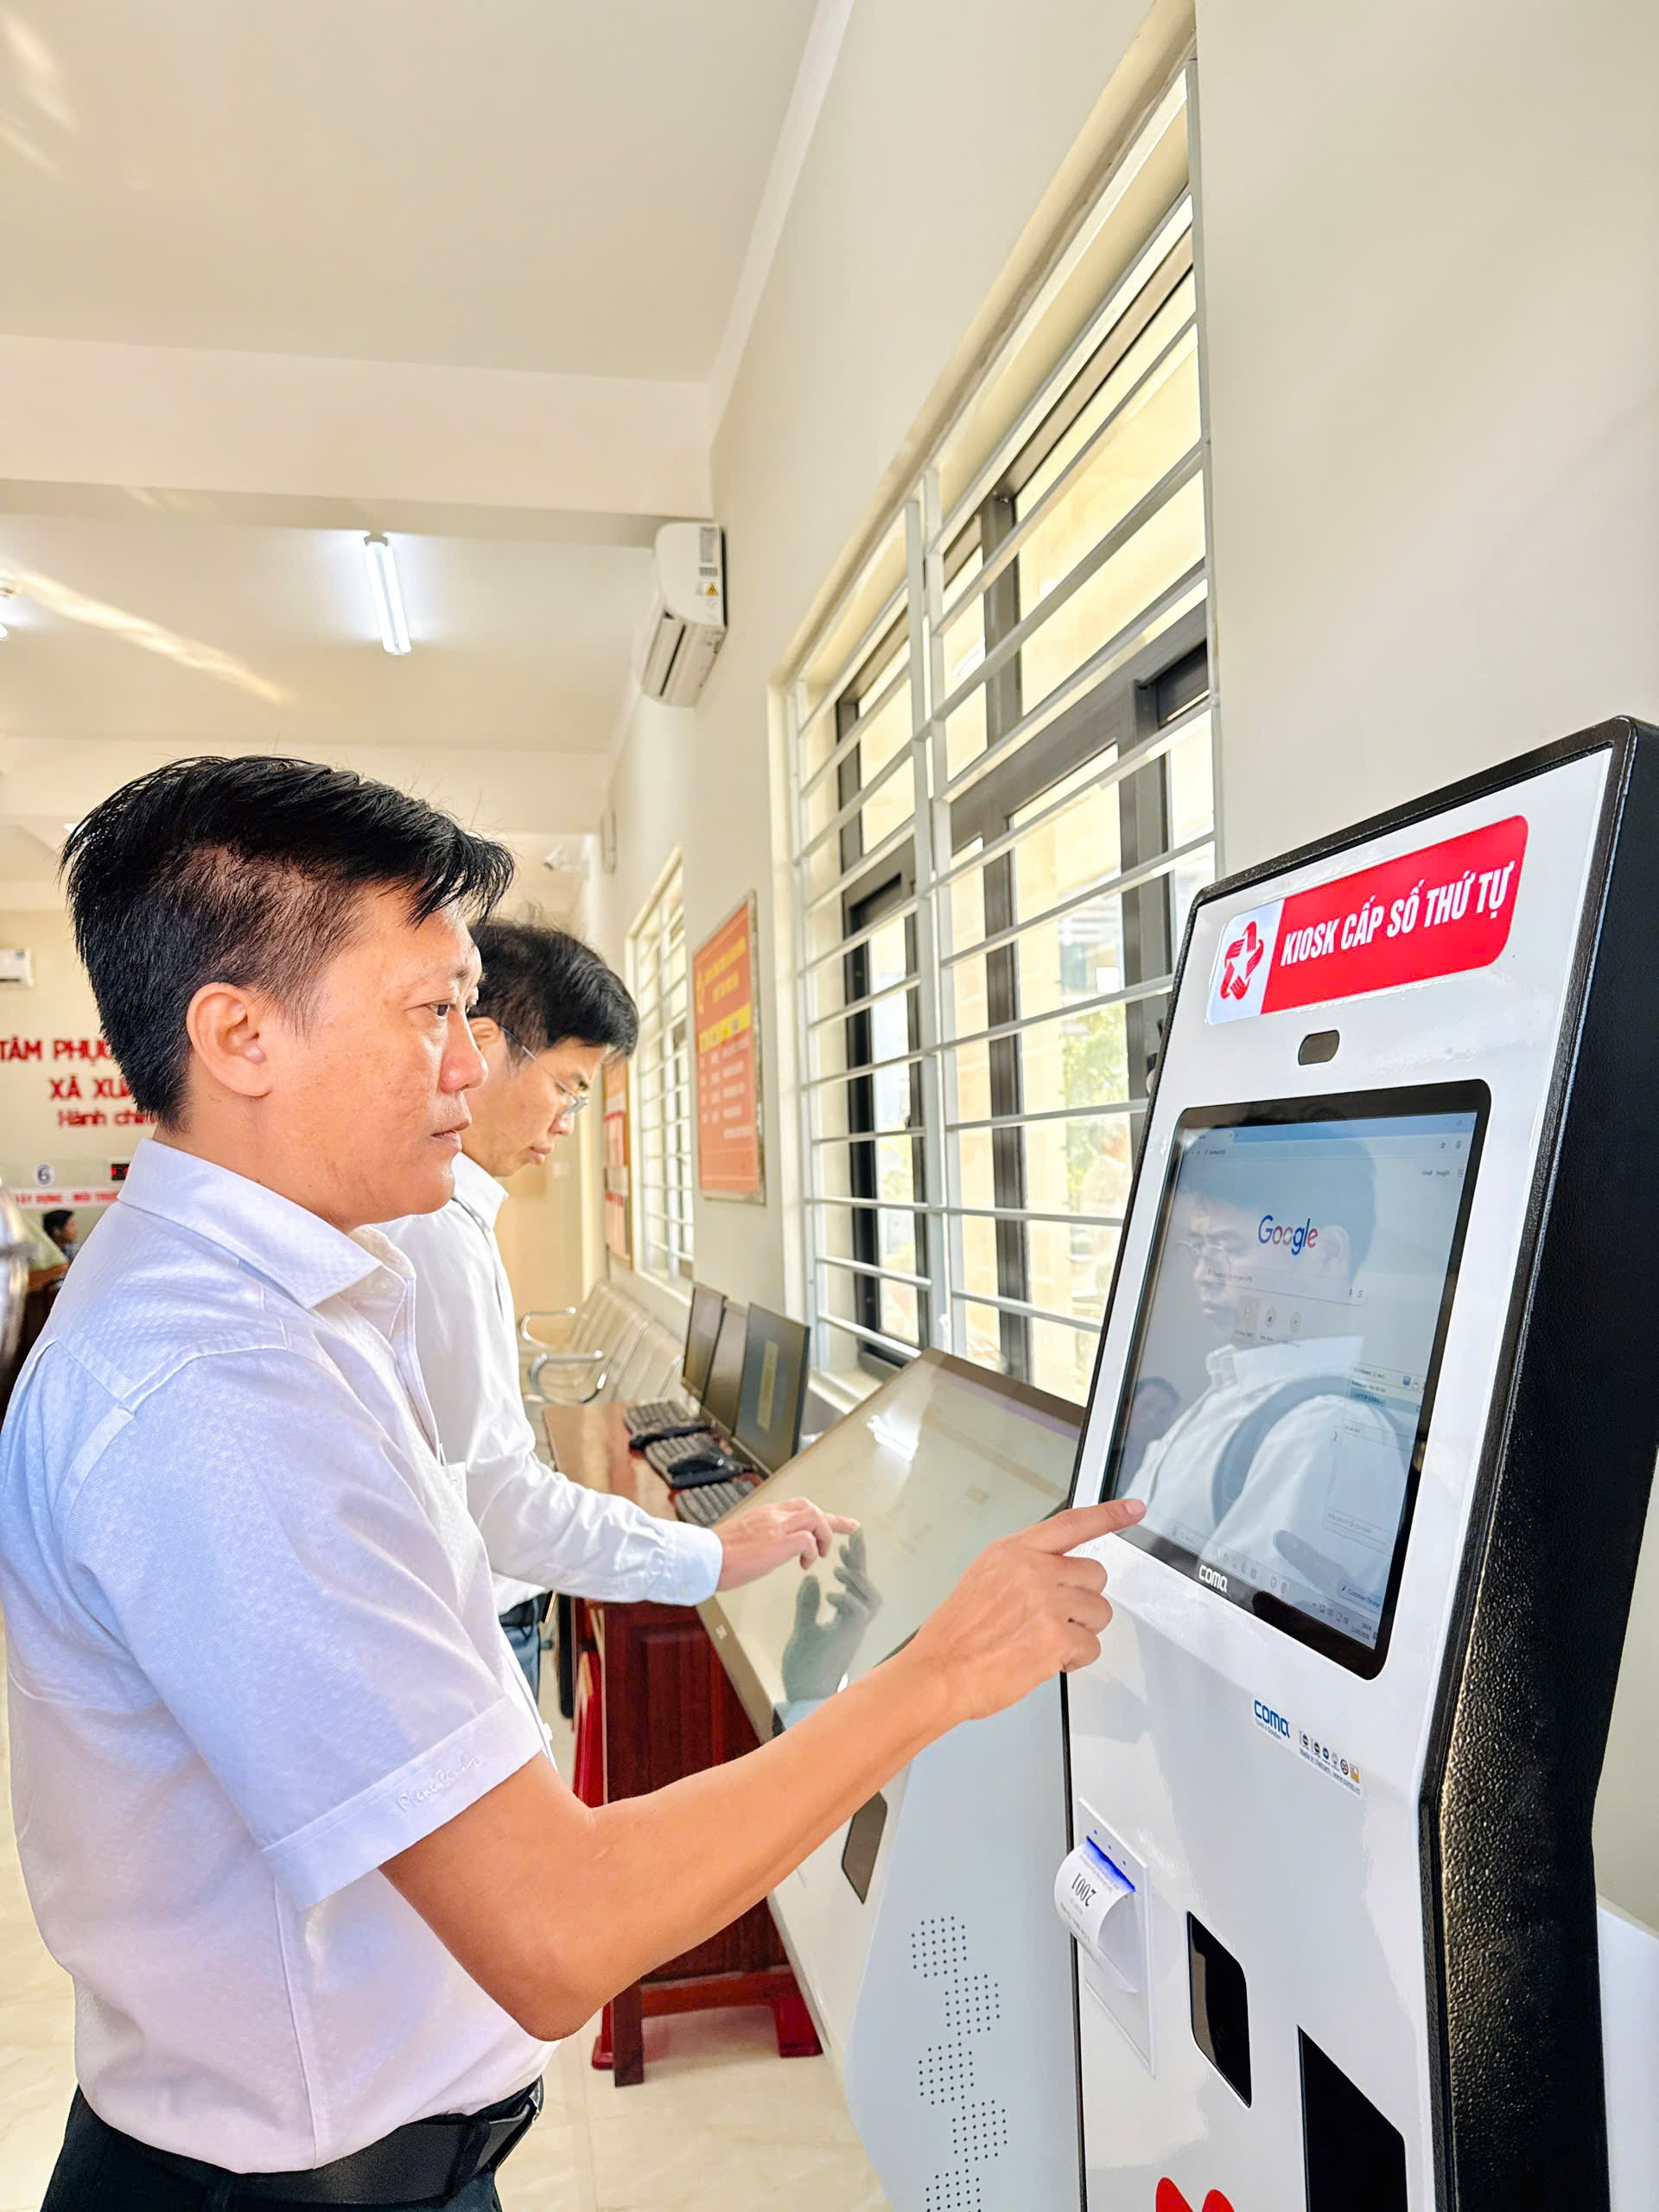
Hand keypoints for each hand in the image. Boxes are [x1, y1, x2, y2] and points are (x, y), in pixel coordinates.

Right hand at [716, 1497, 859, 1588]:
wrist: (703, 1557)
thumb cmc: (716, 1554)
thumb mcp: (741, 1538)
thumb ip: (759, 1537)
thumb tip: (768, 1548)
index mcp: (764, 1514)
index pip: (798, 1506)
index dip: (820, 1515)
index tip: (839, 1520)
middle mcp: (772, 1516)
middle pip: (811, 1508)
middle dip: (831, 1521)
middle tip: (847, 1530)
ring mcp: (776, 1527)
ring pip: (815, 1517)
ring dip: (823, 1535)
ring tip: (818, 1555)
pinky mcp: (779, 1542)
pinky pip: (808, 1539)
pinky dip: (812, 1551)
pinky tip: (804, 1564)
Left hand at [780, 1531, 882, 1700]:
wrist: (803, 1693)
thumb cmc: (805, 1666)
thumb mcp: (803, 1627)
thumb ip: (808, 1604)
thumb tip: (812, 1578)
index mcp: (845, 1618)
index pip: (853, 1583)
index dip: (854, 1561)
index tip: (847, 1540)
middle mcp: (854, 1623)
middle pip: (867, 1586)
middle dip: (862, 1562)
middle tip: (853, 1538)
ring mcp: (853, 1632)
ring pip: (870, 1600)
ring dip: (857, 1581)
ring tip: (839, 1570)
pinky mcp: (848, 1641)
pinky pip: (857, 1616)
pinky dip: (847, 1601)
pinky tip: (831, 1594)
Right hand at [902, 1497, 1145, 1726]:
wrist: (939, 1672)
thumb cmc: (956, 1635)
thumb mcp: (983, 1578)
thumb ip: (1022, 1568)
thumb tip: (1057, 1573)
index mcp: (1013, 1551)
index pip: (1072, 1523)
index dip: (1109, 1515)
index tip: (1134, 1508)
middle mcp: (1032, 1570)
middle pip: (1095, 1575)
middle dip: (1082, 1600)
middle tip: (1054, 1619)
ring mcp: (1046, 1602)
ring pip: (1099, 1612)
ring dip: (1080, 1631)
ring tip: (1044, 1641)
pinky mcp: (1056, 1637)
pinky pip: (1091, 1647)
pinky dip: (1075, 1659)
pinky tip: (1045, 1660)